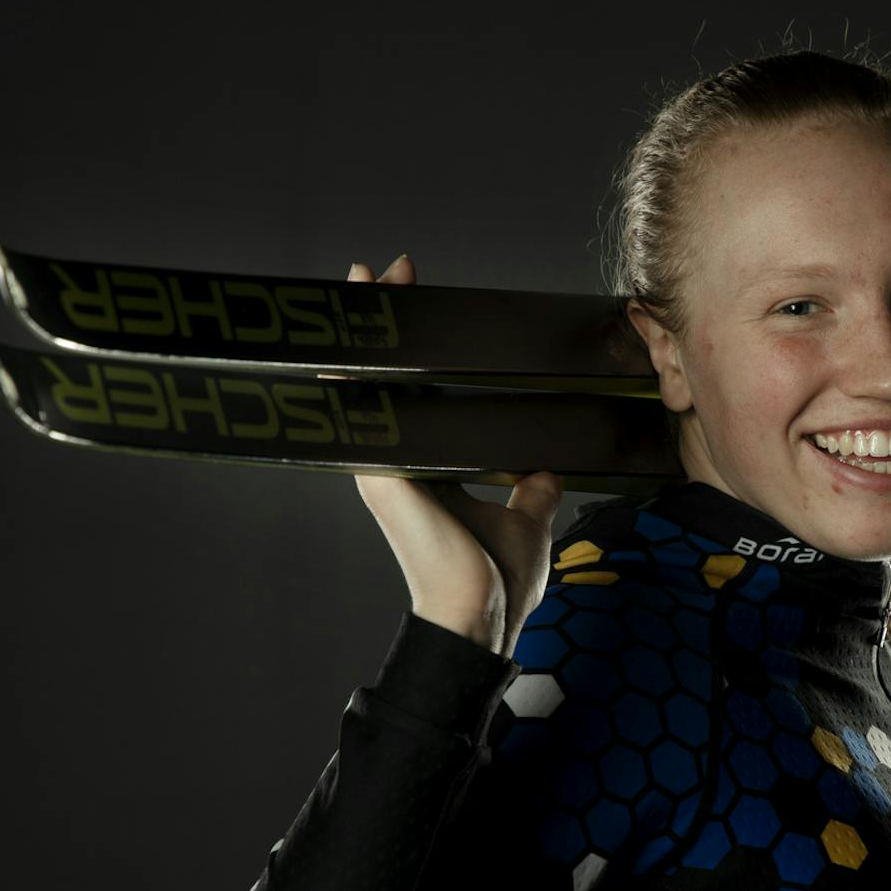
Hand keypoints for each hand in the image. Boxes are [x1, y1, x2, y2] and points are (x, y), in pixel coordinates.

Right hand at [349, 253, 564, 655]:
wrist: (480, 617)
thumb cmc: (496, 582)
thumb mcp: (526, 522)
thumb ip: (532, 493)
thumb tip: (547, 473)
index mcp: (431, 468)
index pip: (421, 393)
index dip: (420, 351)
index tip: (425, 307)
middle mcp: (401, 463)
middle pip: (387, 378)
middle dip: (384, 325)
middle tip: (385, 274)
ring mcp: (387, 469)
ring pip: (369, 384)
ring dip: (366, 333)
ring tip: (366, 281)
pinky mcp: (382, 476)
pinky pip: (360, 411)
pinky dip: (351, 373)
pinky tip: (342, 339)